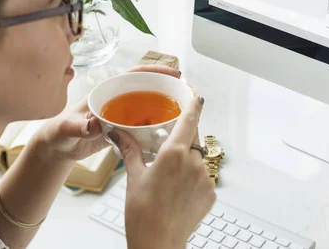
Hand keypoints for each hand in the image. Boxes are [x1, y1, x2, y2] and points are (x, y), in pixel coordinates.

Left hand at [36, 65, 181, 162]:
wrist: (57, 148)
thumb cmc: (59, 133)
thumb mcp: (68, 128)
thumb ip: (80, 126)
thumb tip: (95, 123)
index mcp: (107, 92)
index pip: (134, 75)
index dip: (155, 71)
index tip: (173, 73)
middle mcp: (118, 100)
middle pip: (147, 89)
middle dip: (167, 89)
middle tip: (187, 94)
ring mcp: (122, 116)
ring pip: (148, 108)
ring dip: (165, 109)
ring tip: (184, 114)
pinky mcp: (124, 131)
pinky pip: (144, 126)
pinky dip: (156, 129)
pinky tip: (167, 134)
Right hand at [109, 96, 215, 248]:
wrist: (158, 243)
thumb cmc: (143, 214)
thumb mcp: (134, 176)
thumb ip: (130, 150)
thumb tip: (118, 133)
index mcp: (174, 153)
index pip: (189, 119)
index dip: (194, 104)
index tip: (196, 95)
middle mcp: (194, 162)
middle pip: (194, 137)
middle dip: (184, 136)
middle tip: (169, 144)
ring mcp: (205, 178)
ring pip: (198, 158)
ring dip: (187, 160)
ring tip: (169, 177)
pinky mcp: (210, 193)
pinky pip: (203, 176)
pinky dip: (192, 178)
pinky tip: (177, 191)